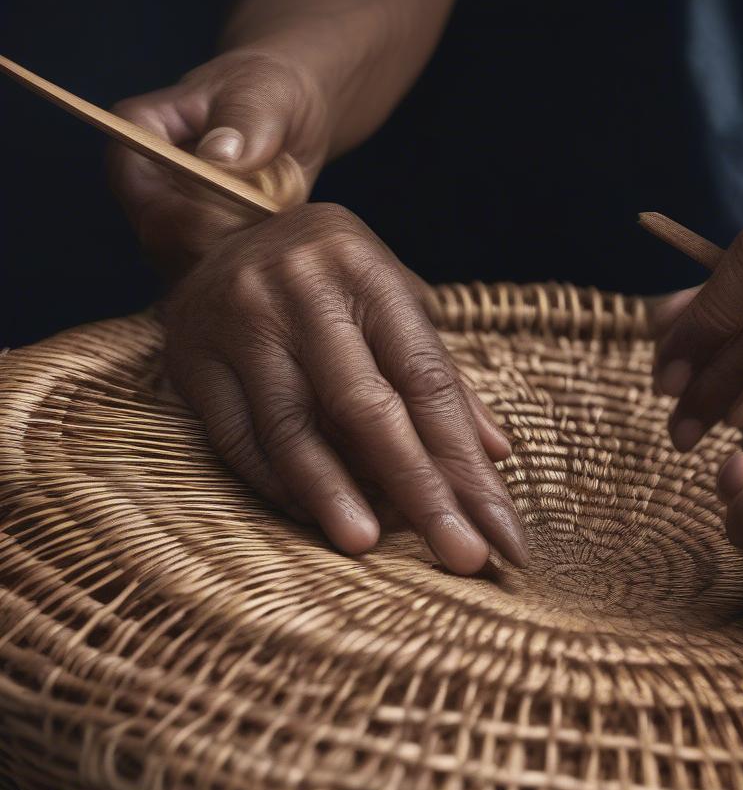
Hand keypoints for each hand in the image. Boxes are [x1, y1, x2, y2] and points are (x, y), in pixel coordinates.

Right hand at [108, 48, 327, 272]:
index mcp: (136, 135)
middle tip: (276, 225)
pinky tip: (280, 241)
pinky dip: (254, 266)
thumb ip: (245, 120)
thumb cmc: (270, 91)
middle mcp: (143, 185)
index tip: (249, 212)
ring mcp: (168, 220)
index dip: (193, 217)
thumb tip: (220, 155)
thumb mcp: (265, 93)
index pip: (144, 194)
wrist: (290, 115)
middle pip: (165, 243)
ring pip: (191, 268)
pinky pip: (218, 277)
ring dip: (242, 259)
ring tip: (281, 225)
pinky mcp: (198, 246)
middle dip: (225, 244)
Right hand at [159, 202, 529, 574]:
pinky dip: (281, 485)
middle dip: (421, 490)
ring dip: (334, 496)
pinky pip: (239, 439)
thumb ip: (442, 377)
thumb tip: (495, 454)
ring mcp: (240, 325)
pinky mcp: (193, 363)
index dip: (467, 462)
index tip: (501, 529)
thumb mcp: (394, 301)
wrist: (215, 234)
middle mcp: (301, 293)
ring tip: (370, 546)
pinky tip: (315, 517)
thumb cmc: (331, 281)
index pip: (427, 381)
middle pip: (366, 409)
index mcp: (366, 273)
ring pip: (292, 429)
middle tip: (460, 555)